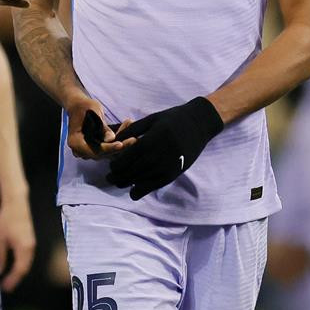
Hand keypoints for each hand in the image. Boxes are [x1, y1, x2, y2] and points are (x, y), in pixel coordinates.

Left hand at [0, 195, 35, 291]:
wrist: (17, 203)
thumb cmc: (7, 219)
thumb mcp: (0, 239)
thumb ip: (0, 256)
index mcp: (23, 248)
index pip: (19, 270)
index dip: (12, 280)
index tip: (5, 288)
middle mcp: (31, 248)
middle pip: (25, 268)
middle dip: (16, 279)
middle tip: (6, 287)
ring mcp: (32, 244)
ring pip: (27, 263)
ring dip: (19, 273)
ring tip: (9, 280)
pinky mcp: (30, 240)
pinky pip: (27, 257)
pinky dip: (21, 265)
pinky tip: (14, 267)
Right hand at [64, 95, 132, 161]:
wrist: (78, 106)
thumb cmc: (83, 106)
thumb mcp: (93, 112)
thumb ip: (101, 127)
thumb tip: (111, 139)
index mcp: (76, 142)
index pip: (94, 150)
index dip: (108, 148)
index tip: (120, 144)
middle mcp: (81, 150)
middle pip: (103, 153)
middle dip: (119, 146)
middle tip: (133, 138)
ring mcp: (89, 150)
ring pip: (109, 152)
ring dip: (122, 142)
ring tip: (130, 125)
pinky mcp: (97, 148)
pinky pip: (109, 147)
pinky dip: (119, 139)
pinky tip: (127, 126)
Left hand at [105, 96, 225, 200]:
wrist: (198, 124)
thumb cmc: (172, 119)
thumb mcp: (151, 119)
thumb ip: (131, 131)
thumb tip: (113, 142)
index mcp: (149, 142)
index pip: (124, 160)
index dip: (115, 166)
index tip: (112, 165)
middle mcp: (156, 157)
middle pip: (128, 174)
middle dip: (116, 177)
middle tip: (110, 176)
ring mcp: (165, 168)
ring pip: (137, 183)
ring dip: (126, 183)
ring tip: (120, 181)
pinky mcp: (172, 175)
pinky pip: (150, 188)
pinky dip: (139, 190)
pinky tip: (134, 187)